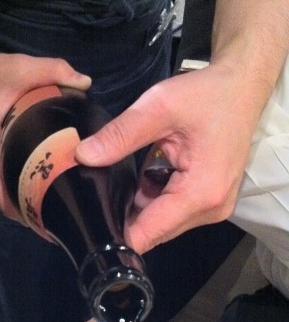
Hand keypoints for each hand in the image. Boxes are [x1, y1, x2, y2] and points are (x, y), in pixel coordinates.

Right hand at [0, 50, 90, 217]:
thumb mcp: (25, 66)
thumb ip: (57, 70)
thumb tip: (86, 84)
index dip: (11, 205)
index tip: (34, 219)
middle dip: (16, 207)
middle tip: (44, 218)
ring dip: (10, 198)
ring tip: (39, 208)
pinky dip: (5, 186)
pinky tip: (26, 188)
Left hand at [75, 63, 262, 253]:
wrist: (240, 88)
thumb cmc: (205, 95)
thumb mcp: (158, 107)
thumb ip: (120, 135)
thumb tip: (82, 156)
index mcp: (201, 192)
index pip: (149, 233)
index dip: (116, 233)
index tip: (89, 223)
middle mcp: (210, 209)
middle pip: (154, 232)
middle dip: (124, 219)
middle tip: (94, 199)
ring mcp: (212, 208)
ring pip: (161, 224)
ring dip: (137, 209)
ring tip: (114, 187)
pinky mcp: (209, 201)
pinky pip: (171, 212)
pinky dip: (152, 200)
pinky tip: (137, 181)